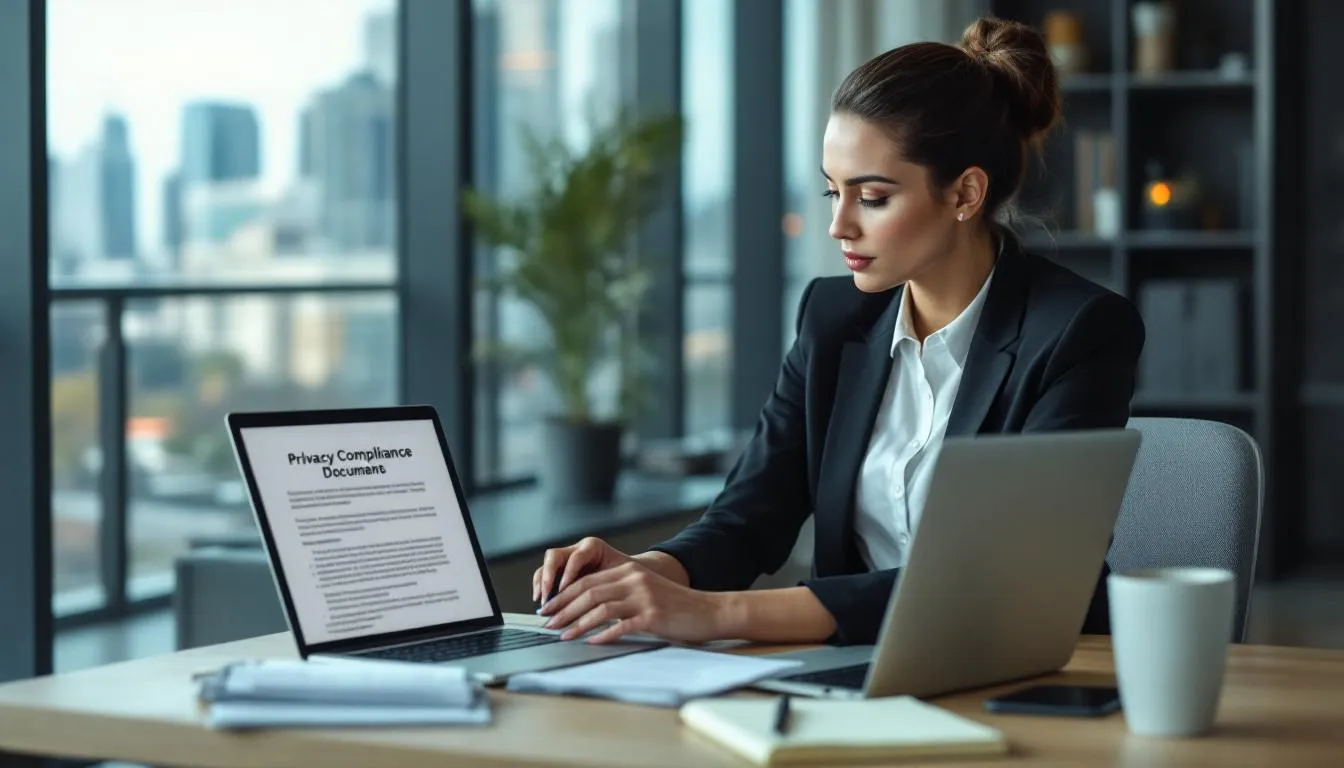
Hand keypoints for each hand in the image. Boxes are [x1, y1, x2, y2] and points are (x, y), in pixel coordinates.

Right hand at [532, 537, 632, 604]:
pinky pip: (544, 576)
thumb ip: (606, 586)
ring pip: (546, 566)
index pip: (576, 557)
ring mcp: (566, 560)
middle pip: (554, 556)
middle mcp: (576, 550)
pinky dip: (540, 588)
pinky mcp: (560, 571)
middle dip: (548, 577)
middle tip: (547, 598)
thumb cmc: (627, 578)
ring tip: (543, 603)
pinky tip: (540, 601)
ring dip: (541, 584)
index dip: (568, 573)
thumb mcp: (621, 579)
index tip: (563, 590)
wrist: (630, 578)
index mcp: (593, 547)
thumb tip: (591, 604)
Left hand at [537, 562, 731, 644]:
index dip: (563, 595)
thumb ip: (619, 594)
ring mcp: (644, 597)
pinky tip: (591, 643)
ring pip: (600, 608)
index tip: (547, 608)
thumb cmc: (675, 606)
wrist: (709, 611)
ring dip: (577, 623)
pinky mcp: (653, 616)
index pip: (586, 580)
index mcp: (629, 570)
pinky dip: (603, 634)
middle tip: (547, 623)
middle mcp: (634, 579)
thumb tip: (585, 610)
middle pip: (588, 592)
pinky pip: (621, 625)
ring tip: (563, 635)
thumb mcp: (645, 591)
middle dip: (563, 609)